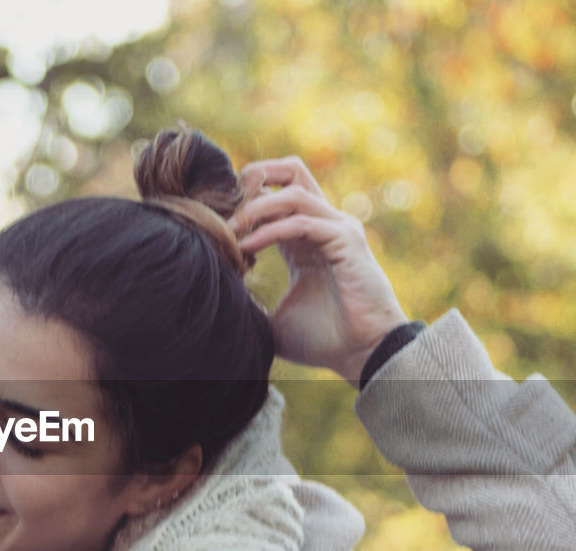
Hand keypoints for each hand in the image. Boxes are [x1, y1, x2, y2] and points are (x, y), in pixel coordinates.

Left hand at [228, 157, 408, 386]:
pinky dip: (270, 231)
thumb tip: (220, 307)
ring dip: (255, 208)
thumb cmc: (324, 339)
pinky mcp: (346, 241)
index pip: (275, 191)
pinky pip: (301, 222)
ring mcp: (338, 228)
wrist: (362, 356)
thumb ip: (252, 305)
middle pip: (291, 170)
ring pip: (293, 193)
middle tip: (223, 206)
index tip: (213, 220)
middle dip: (254, 177)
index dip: (243, 198)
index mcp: (305, 235)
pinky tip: (246, 248)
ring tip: (228, 230)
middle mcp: (323, 223)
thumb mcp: (275, 319)